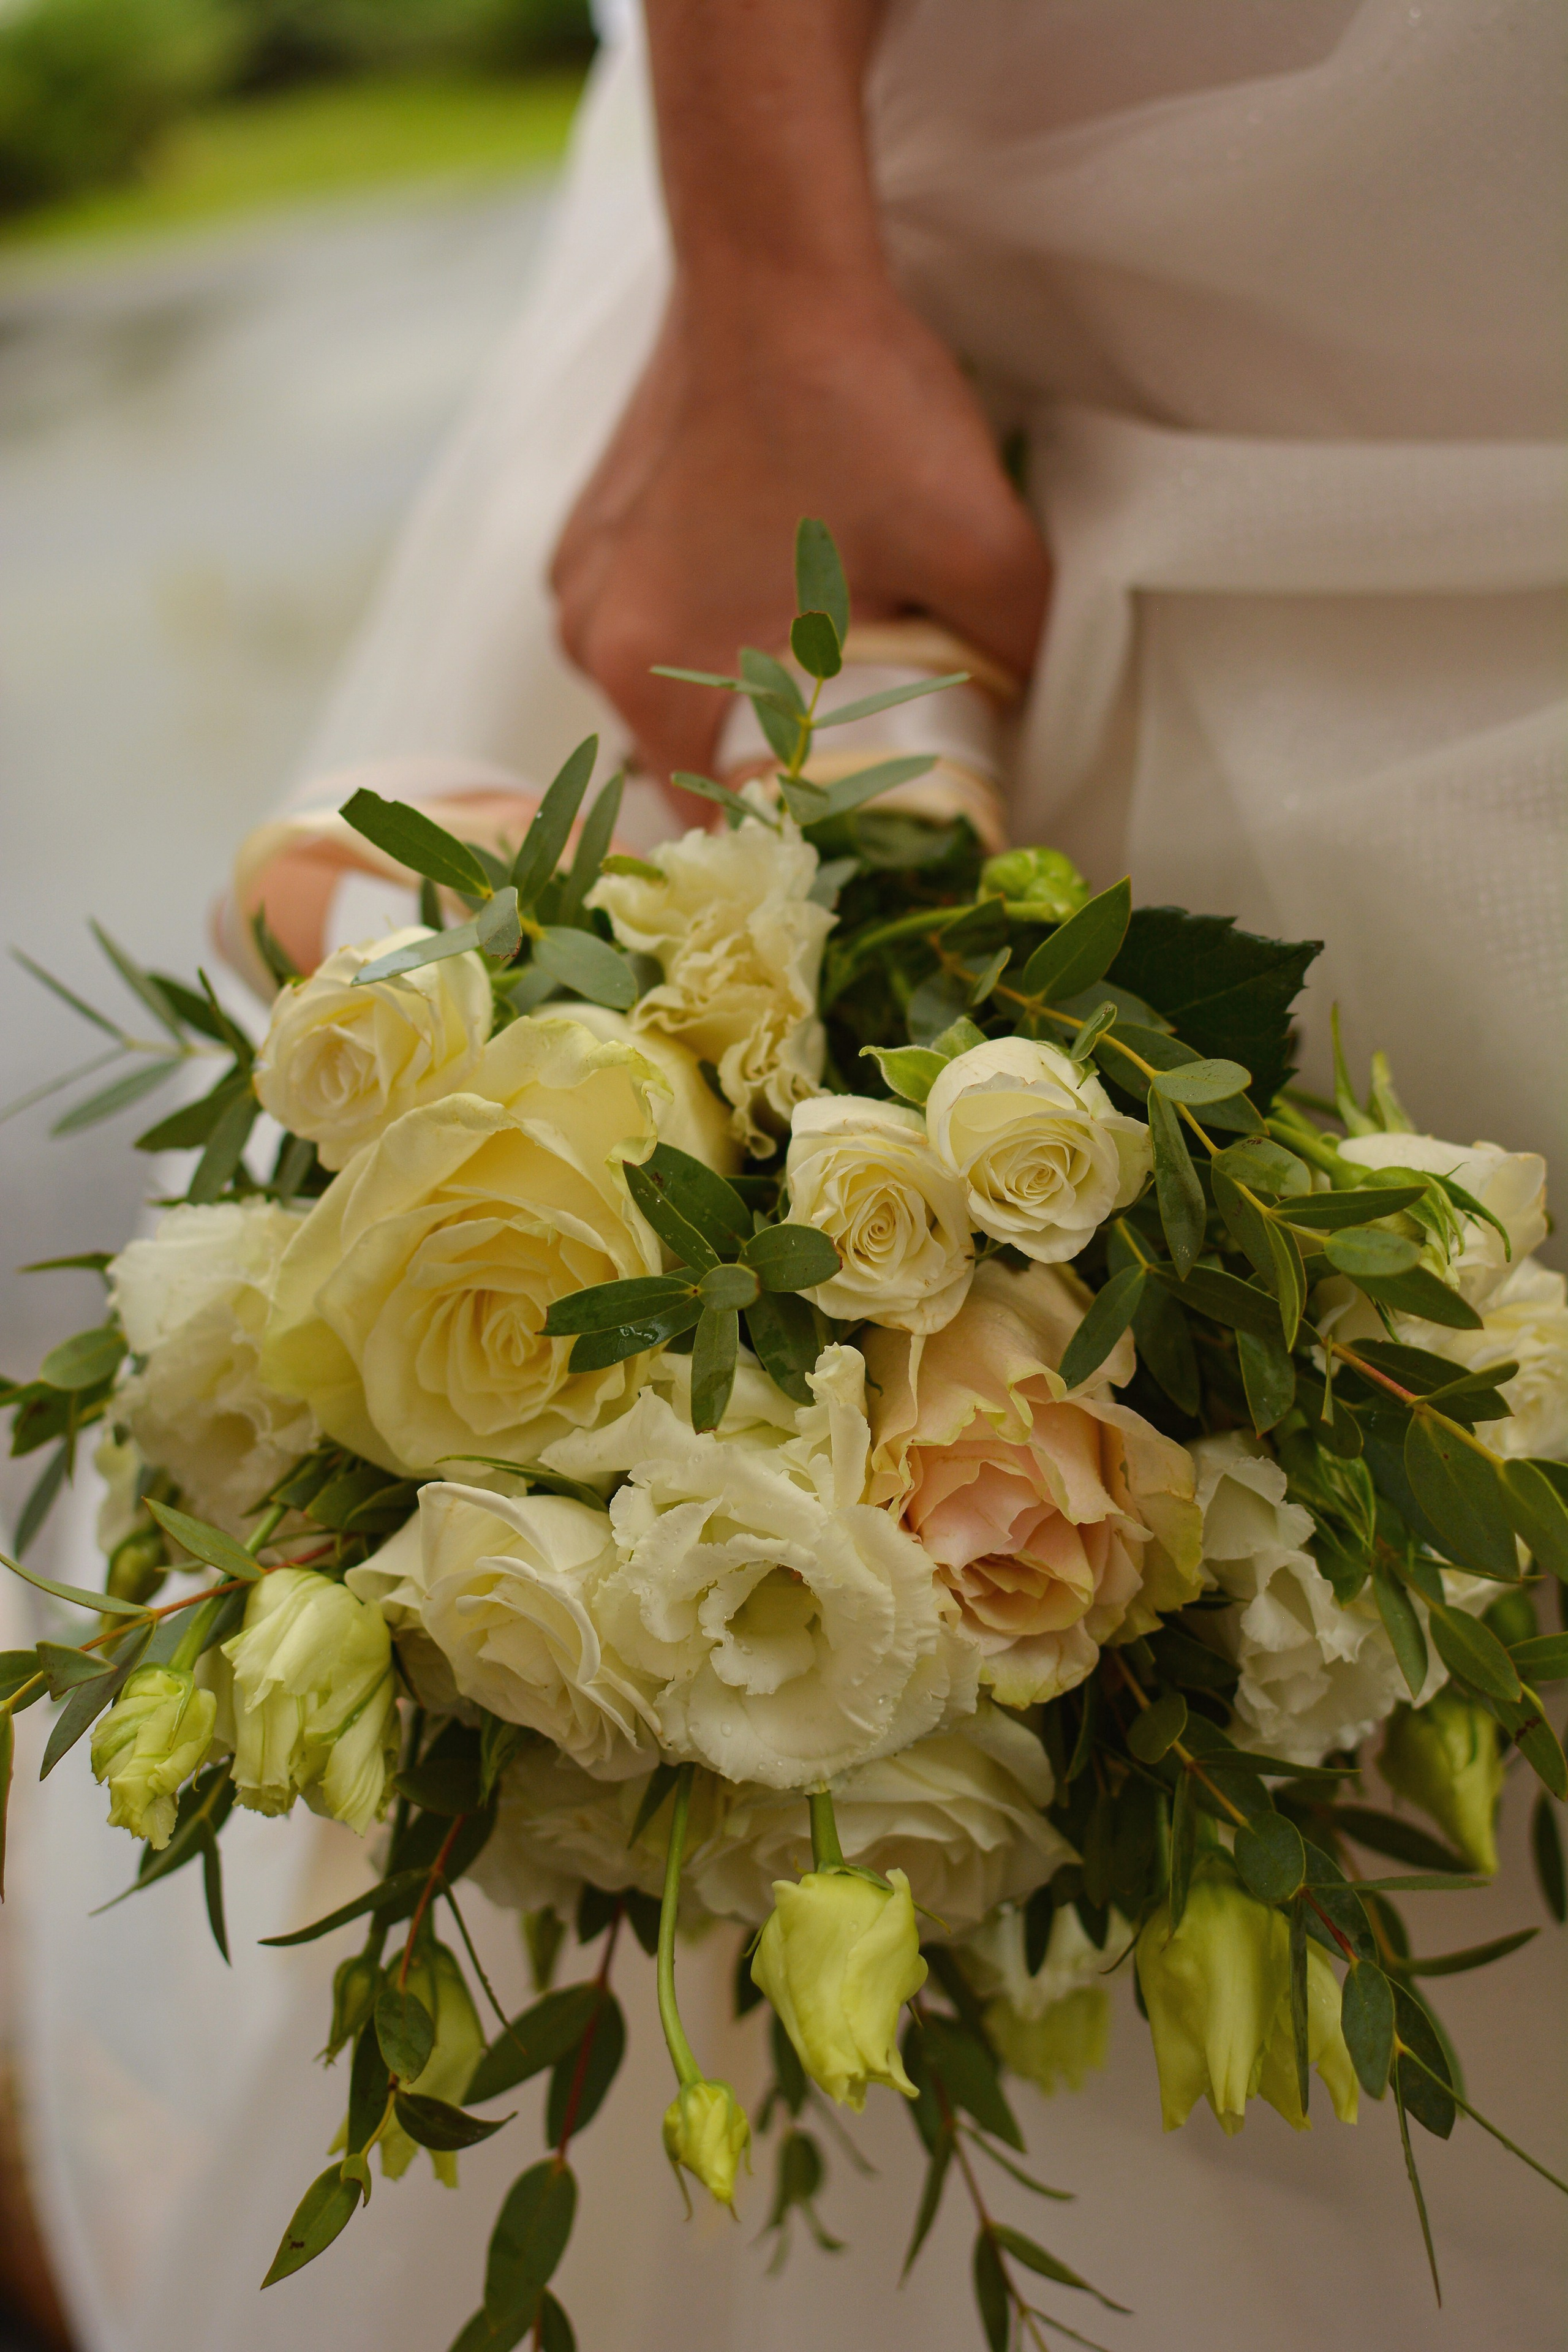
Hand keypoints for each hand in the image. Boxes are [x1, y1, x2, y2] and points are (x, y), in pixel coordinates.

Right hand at [550, 274, 1049, 782]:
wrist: (774, 263)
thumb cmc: (859, 408)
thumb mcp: (983, 553)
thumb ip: (1013, 658)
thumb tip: (1025, 727)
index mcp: (651, 675)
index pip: (720, 820)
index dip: (797, 833)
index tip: (858, 825)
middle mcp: (590, 640)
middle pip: (692, 760)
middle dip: (770, 762)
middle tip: (853, 741)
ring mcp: (579, 579)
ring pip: (671, 688)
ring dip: (736, 690)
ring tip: (814, 655)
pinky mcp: (589, 526)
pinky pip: (651, 619)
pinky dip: (707, 623)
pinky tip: (771, 583)